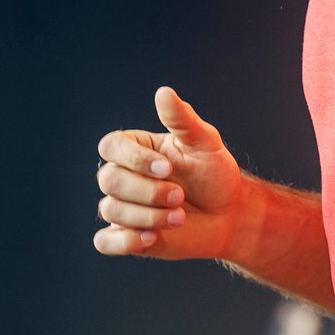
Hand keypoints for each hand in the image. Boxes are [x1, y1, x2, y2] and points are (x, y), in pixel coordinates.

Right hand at [93, 87, 249, 260]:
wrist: (230, 215)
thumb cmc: (216, 174)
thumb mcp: (205, 143)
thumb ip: (182, 120)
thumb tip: (163, 92)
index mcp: (135, 148)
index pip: (110, 146)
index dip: (134, 159)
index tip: (167, 168)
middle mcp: (124, 176)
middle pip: (109, 180)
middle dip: (146, 191)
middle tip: (179, 196)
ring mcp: (123, 207)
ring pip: (111, 210)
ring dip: (147, 215)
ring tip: (180, 217)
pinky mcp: (127, 237)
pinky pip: (105, 242)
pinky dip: (125, 240)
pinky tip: (152, 238)